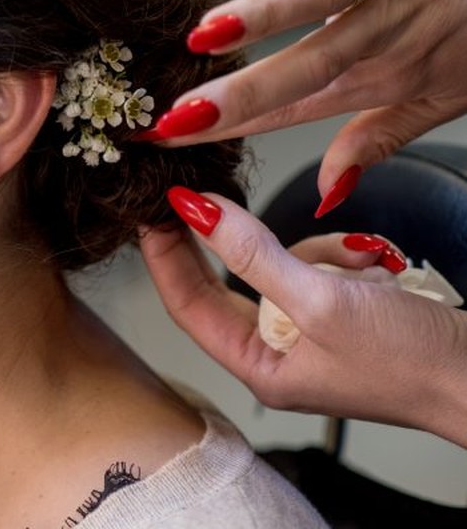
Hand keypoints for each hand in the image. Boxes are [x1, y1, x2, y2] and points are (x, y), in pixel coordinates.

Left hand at [139, 190, 466, 447]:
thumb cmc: (413, 362)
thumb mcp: (322, 301)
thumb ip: (254, 255)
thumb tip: (197, 212)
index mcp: (259, 366)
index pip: (187, 305)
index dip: (165, 256)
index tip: (150, 210)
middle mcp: (277, 352)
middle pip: (228, 280)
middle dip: (232, 241)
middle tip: (200, 197)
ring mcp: (310, 332)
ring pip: (280, 265)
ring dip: (315, 251)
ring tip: (361, 263)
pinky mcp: (342, 312)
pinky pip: (320, 267)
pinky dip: (343, 257)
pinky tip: (376, 265)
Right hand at [158, 0, 466, 199]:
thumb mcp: (442, 98)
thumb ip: (376, 139)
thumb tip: (326, 192)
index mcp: (381, 75)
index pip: (294, 111)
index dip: (231, 128)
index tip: (165, 140)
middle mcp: (383, 29)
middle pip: (303, 67)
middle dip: (235, 95)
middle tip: (174, 115)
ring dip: (266, 15)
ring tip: (208, 35)